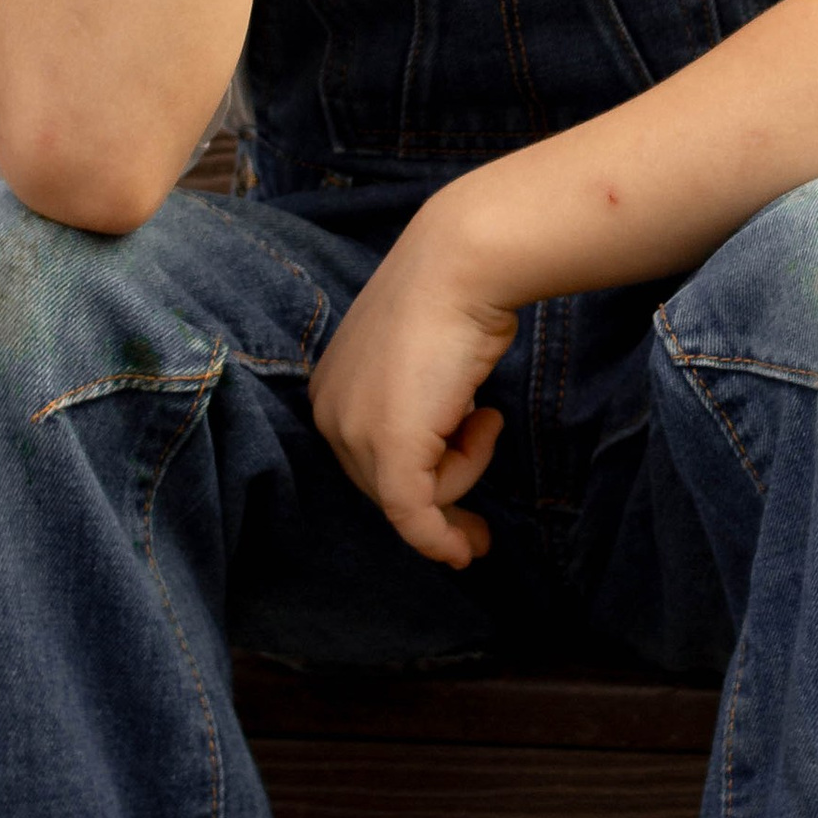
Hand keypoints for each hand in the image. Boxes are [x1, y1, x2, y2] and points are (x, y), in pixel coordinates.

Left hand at [309, 212, 516, 569]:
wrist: (462, 265)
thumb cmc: (454, 294)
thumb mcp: (425, 354)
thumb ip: (421, 396)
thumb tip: (453, 424)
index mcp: (331, 387)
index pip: (368, 457)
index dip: (413, 488)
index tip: (451, 518)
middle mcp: (330, 411)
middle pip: (386, 483)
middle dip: (439, 499)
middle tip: (481, 533)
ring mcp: (355, 430)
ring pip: (412, 496)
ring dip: (465, 470)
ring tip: (487, 417)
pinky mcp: (392, 448)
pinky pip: (414, 514)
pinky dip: (439, 540)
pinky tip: (465, 553)